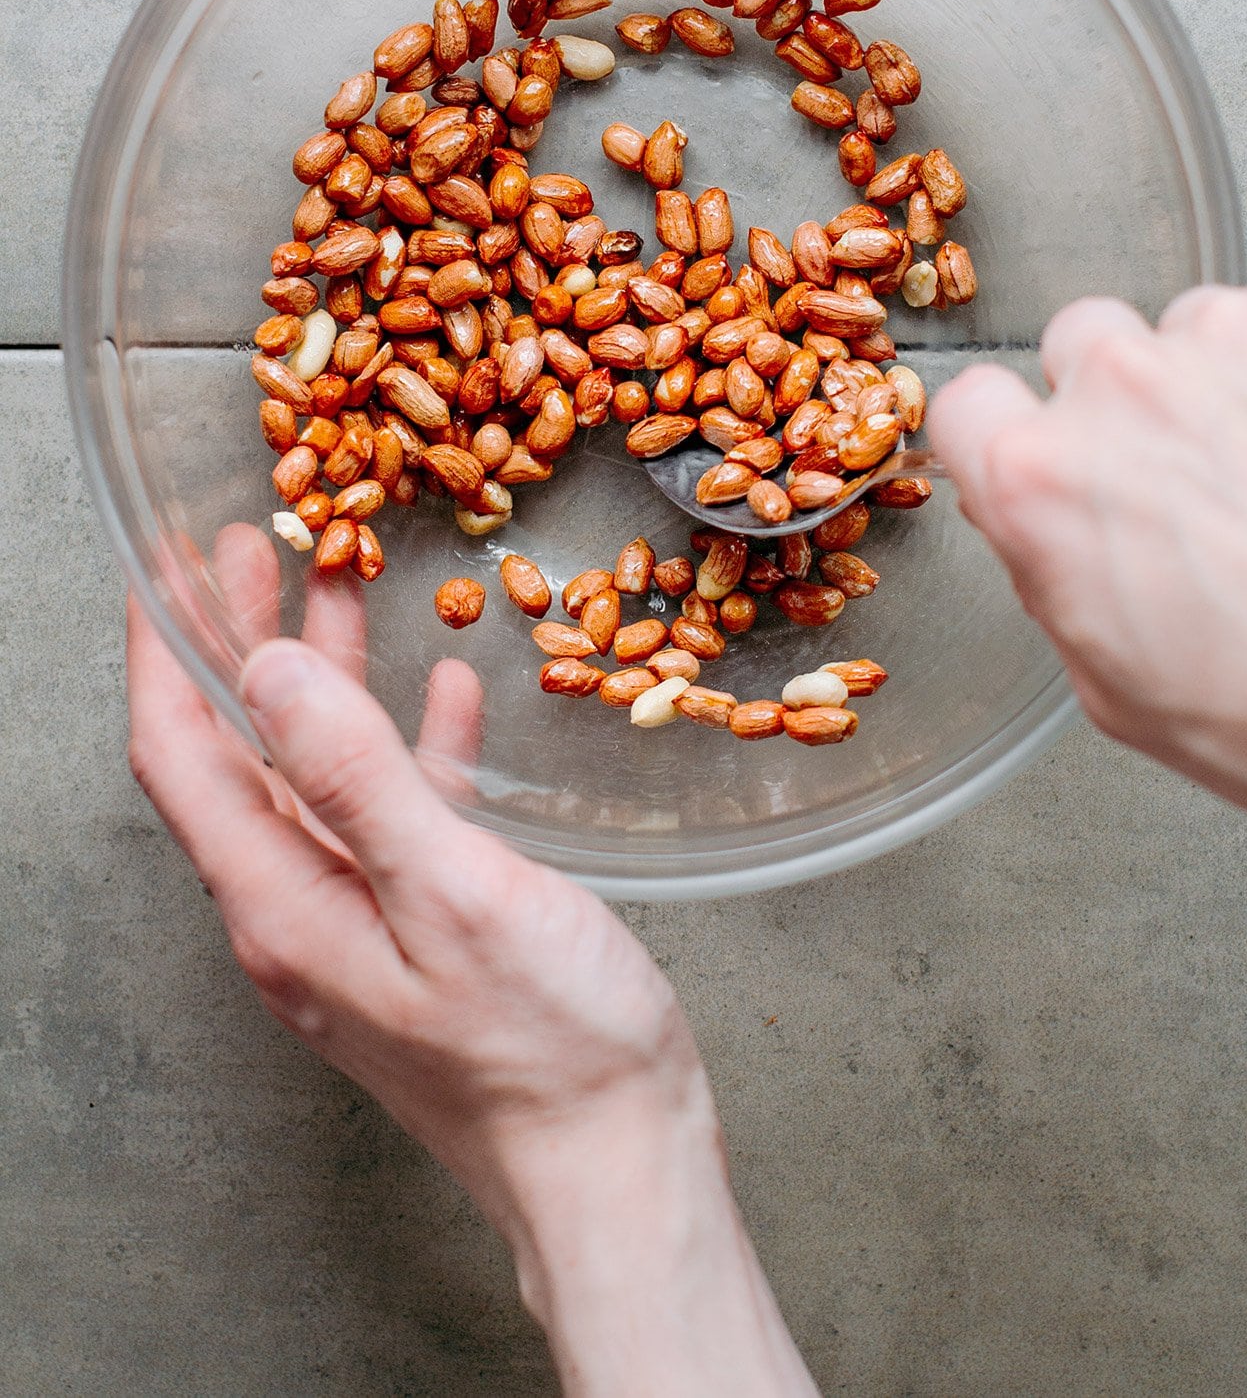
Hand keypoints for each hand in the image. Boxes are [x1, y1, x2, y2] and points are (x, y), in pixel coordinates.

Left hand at [128, 525, 817, 1397]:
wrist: (615, 1166)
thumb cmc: (545, 1051)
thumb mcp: (451, 893)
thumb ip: (358, 779)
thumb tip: (271, 672)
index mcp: (284, 905)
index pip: (181, 756)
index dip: (161, 654)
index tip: (163, 570)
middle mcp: (302, 915)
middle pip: (240, 756)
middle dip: (236, 646)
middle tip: (249, 549)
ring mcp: (361, 927)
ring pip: (318, 774)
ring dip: (324, 679)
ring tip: (340, 587)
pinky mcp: (423, 935)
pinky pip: (395, 815)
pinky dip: (408, 743)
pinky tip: (446, 695)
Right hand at [929, 214, 1246, 848]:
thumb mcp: (1120, 692)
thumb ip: (1055, 575)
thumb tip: (1047, 525)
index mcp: (1043, 480)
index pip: (970, 405)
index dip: (1015, 441)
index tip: (1055, 460)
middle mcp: (1125, 385)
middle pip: (1085, 344)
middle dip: (1130, 405)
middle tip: (1201, 479)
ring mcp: (1238, 332)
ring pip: (1200, 316)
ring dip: (1232, 370)